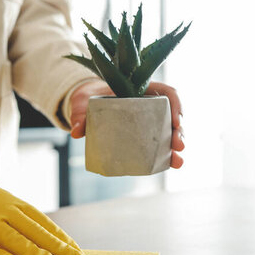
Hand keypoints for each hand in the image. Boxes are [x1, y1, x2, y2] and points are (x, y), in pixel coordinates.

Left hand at [69, 80, 184, 168]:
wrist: (86, 105)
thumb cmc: (88, 99)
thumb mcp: (83, 105)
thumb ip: (80, 115)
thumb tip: (76, 132)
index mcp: (140, 89)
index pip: (166, 93)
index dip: (175, 105)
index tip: (176, 121)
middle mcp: (149, 104)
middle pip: (172, 115)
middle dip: (178, 132)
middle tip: (178, 146)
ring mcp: (148, 120)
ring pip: (169, 131)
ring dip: (175, 147)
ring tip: (177, 162)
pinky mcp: (144, 135)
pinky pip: (159, 143)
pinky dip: (166, 154)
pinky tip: (170, 165)